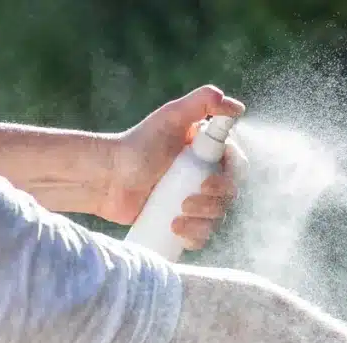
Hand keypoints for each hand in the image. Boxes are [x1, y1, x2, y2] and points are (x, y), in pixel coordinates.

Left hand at [98, 85, 248, 250]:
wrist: (107, 177)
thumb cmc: (138, 144)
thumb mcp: (171, 117)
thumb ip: (203, 102)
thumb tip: (239, 108)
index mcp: (209, 154)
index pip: (237, 168)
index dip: (230, 177)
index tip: (207, 180)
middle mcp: (205, 177)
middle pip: (229, 196)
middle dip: (213, 203)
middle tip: (186, 201)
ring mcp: (194, 202)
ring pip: (217, 218)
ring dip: (203, 222)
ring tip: (176, 218)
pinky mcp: (180, 223)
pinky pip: (200, 236)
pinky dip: (194, 237)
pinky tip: (176, 231)